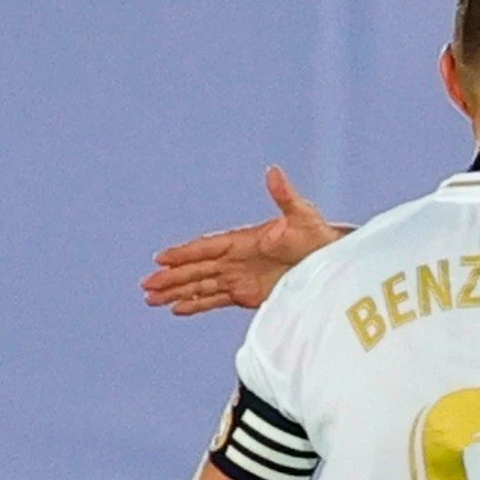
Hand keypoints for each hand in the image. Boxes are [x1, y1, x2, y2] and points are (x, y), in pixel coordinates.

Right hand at [142, 166, 342, 314]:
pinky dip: (197, 304)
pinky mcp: (247, 294)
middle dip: (172, 277)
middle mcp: (238, 258)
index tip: (162, 259)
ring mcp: (240, 277)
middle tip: (146, 285)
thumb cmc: (319, 237)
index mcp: (245, 239)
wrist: (333, 262)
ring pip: (202, 285)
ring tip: (151, 299)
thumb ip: (285, 196)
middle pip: (198, 268)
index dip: (185, 253)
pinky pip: (215, 300)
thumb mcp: (303, 216)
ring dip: (177, 291)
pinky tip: (176, 308)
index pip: (208, 247)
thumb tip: (274, 171)